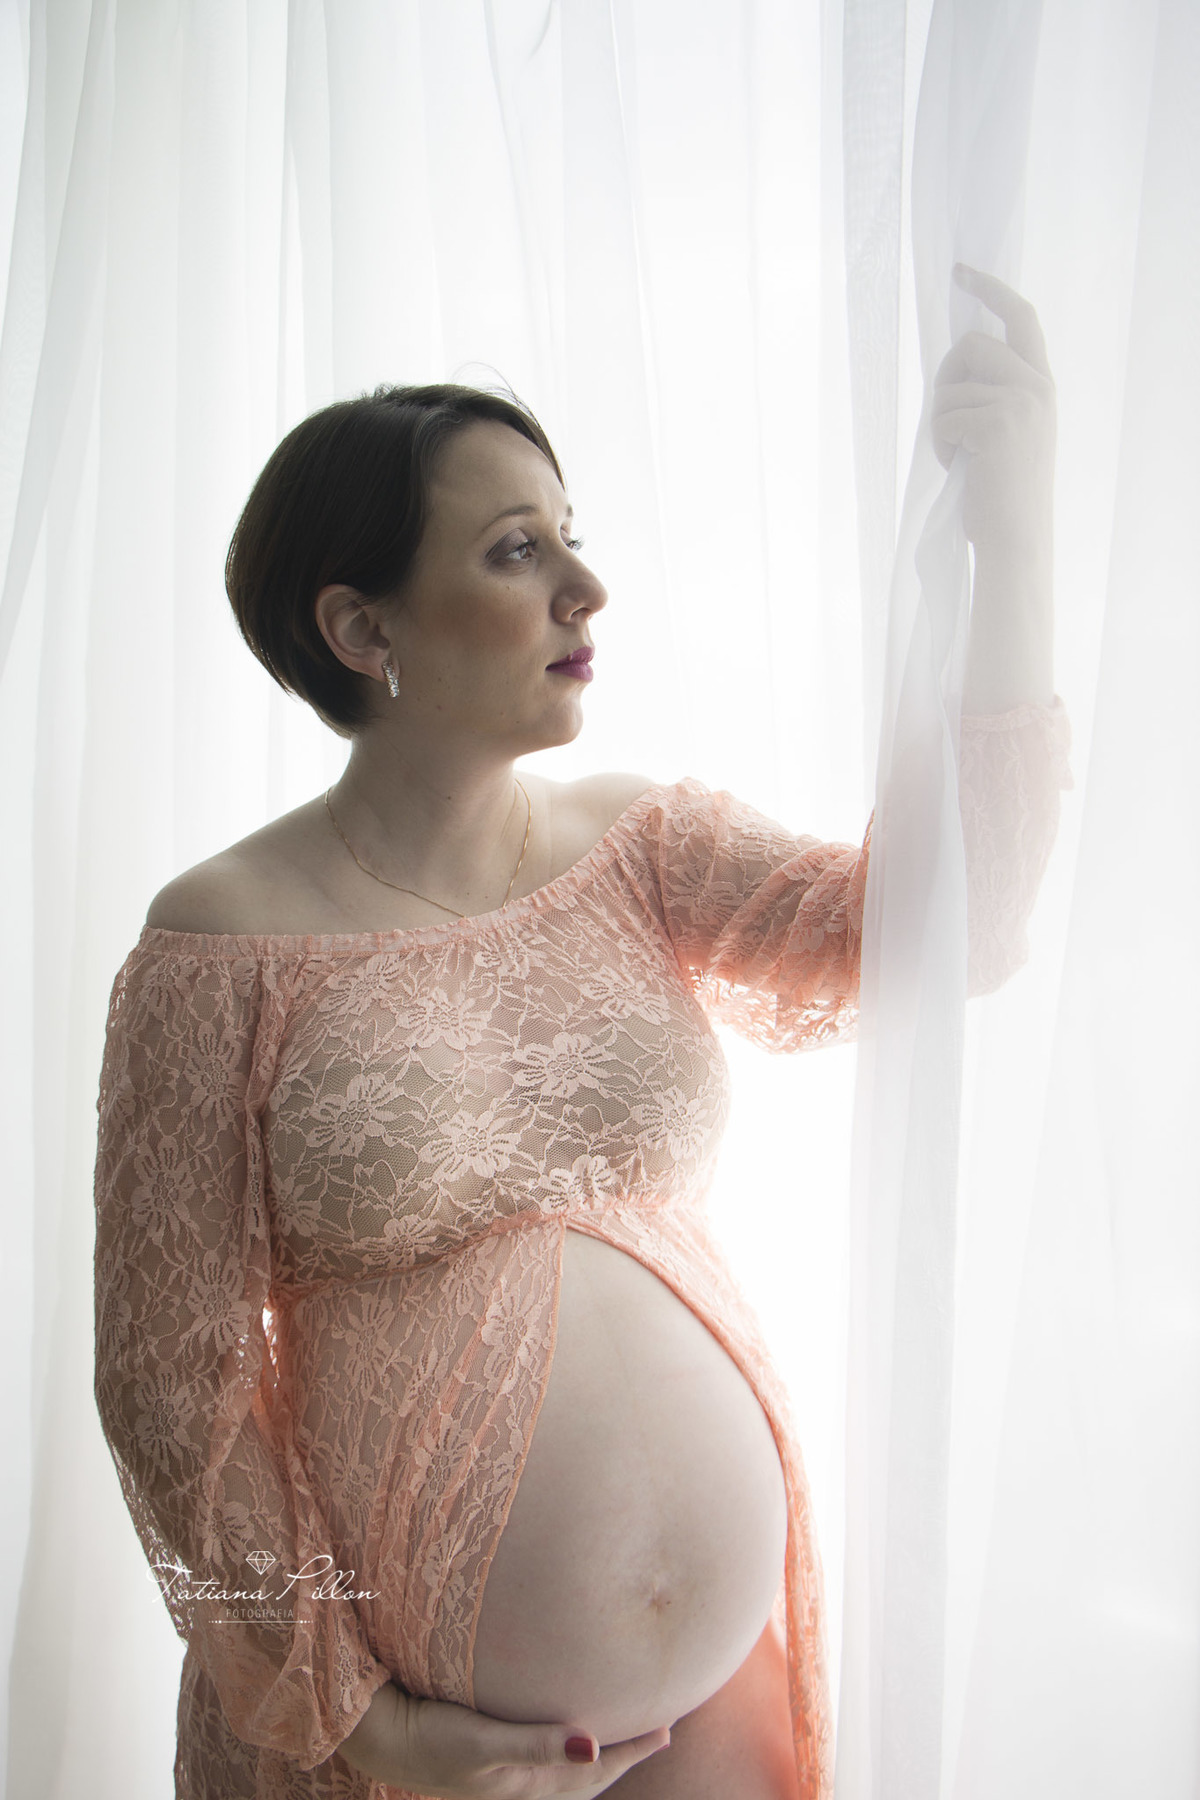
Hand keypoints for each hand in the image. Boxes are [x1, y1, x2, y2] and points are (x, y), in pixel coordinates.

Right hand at [337, 1680, 671, 1796]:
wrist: (382, 1740)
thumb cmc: (432, 1738)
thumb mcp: (484, 1743)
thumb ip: (536, 1745)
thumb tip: (592, 1744)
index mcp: (527, 1789)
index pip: (594, 1771)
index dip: (631, 1751)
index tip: (667, 1731)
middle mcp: (521, 1788)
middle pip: (586, 1778)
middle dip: (622, 1755)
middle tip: (659, 1730)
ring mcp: (505, 1778)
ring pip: (566, 1774)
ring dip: (596, 1756)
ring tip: (621, 1734)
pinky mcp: (489, 1762)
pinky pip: (542, 1762)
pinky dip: (563, 1749)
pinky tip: (563, 1730)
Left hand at [930, 264, 1055, 565]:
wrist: (1015, 539)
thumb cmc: (1002, 494)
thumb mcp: (1009, 432)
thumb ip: (995, 393)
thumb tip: (955, 363)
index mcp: (1041, 385)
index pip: (1020, 318)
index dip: (990, 290)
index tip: (962, 272)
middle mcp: (1036, 386)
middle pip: (972, 345)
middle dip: (945, 377)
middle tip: (944, 420)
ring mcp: (1018, 402)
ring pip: (950, 387)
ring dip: (940, 425)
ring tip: (957, 458)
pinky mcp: (995, 423)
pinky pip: (943, 418)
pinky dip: (939, 445)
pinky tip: (958, 468)